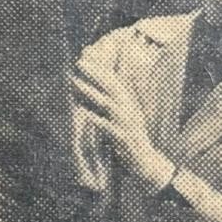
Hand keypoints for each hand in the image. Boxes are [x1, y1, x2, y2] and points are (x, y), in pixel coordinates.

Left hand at [72, 57, 174, 190]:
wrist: (146, 164)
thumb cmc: (131, 139)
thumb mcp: (124, 118)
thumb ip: (112, 103)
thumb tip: (98, 89)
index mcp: (129, 105)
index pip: (115, 82)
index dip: (101, 69)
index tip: (86, 57)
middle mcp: (130, 111)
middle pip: (112, 88)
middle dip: (95, 74)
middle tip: (79, 62)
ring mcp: (127, 125)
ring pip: (108, 105)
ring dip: (91, 93)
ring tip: (75, 83)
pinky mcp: (123, 140)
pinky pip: (108, 128)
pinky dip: (96, 119)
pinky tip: (84, 112)